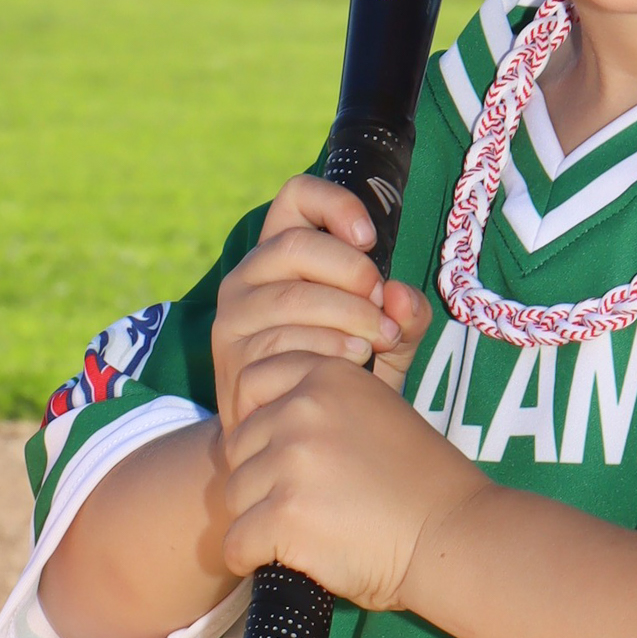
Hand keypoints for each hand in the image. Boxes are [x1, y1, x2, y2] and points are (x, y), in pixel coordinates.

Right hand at [209, 174, 432, 429]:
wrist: (297, 439)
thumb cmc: (345, 376)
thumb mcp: (386, 340)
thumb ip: (405, 317)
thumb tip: (401, 295)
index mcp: (282, 254)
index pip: (296, 197)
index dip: (334, 205)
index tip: (370, 238)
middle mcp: (248, 277)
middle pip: (295, 246)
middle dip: (351, 273)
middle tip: (382, 307)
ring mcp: (234, 319)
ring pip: (291, 297)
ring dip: (348, 316)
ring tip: (378, 340)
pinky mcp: (231, 360)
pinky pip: (280, 343)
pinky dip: (327, 350)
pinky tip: (354, 363)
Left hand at [219, 353, 489, 612]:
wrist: (452, 535)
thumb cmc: (421, 484)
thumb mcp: (376, 413)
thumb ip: (321, 406)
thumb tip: (257, 423)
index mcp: (327, 376)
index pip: (250, 383)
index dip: (259, 425)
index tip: (283, 455)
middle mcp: (303, 409)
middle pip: (238, 446)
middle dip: (260, 478)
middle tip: (307, 504)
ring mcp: (291, 461)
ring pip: (235, 495)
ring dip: (259, 519)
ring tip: (308, 532)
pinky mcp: (284, 515)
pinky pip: (236, 542)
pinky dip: (252, 559)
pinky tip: (287, 561)